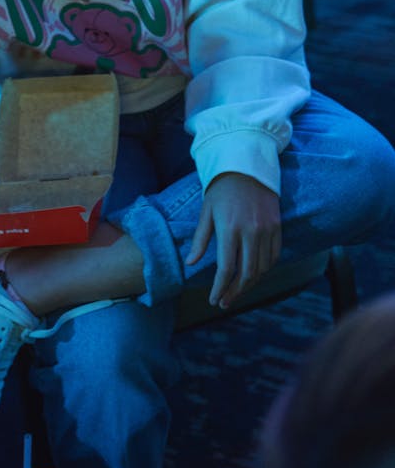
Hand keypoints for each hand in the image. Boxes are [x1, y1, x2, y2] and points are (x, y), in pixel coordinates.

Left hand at [185, 171, 281, 310]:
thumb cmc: (221, 189)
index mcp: (230, 228)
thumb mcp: (206, 211)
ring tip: (237, 291)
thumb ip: (201, 239)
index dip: (220, 287)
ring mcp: (266, 230)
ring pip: (262, 268)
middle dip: (234, 292)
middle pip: (246, 273)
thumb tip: (191, 264)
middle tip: (224, 302)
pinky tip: (255, 275)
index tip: (213, 299)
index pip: (227, 268)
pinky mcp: (277, 227)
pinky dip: (265, 270)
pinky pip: (274, 256)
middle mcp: (251, 232)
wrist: (247, 166)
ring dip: (250, 284)